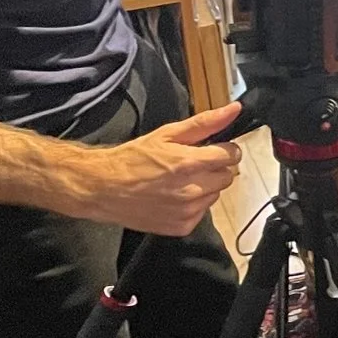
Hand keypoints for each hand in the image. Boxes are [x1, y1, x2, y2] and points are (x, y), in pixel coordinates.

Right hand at [61, 102, 244, 234]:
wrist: (103, 188)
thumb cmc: (133, 158)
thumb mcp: (167, 134)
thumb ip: (205, 123)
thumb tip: (234, 109)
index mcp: (190, 163)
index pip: (232, 156)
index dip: (224, 150)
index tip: (213, 149)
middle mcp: (193, 190)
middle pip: (227, 176)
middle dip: (215, 168)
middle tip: (192, 164)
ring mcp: (188, 211)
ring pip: (215, 195)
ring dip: (205, 186)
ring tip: (179, 181)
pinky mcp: (181, 227)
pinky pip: (202, 213)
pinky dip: (193, 205)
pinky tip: (174, 197)